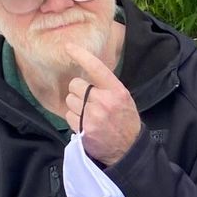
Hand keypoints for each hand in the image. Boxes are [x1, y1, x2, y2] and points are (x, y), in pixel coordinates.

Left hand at [65, 47, 141, 164]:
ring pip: (70, 100)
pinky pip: (68, 115)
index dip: (80, 55)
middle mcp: (104, 101)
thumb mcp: (123, 99)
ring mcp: (92, 116)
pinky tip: (86, 124)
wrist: (128, 149)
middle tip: (89, 101)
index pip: (96, 68)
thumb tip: (86, 73)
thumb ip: (106, 87)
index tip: (68, 47)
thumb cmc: (126, 121)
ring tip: (88, 114)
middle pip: (76, 85)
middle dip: (79, 91)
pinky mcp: (84, 128)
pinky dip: (74, 119)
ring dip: (76, 106)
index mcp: (117, 91)